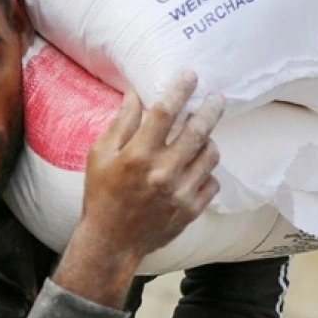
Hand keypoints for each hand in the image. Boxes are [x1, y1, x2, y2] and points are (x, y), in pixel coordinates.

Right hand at [52, 73, 224, 308]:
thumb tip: (135, 95)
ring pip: (210, 155)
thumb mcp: (99, 155)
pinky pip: (212, 182)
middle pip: (197, 131)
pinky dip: (207, 171)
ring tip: (205, 135)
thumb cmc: (101, 194)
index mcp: (138, 156)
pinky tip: (198, 167)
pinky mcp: (191, 210)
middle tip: (217, 99)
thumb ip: (121, 124)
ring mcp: (180, 193)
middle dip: (210, 110)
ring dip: (209, 141)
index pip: (165, 112)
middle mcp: (163, 173)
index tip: (190, 75)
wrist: (111, 242)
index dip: (180, 89)